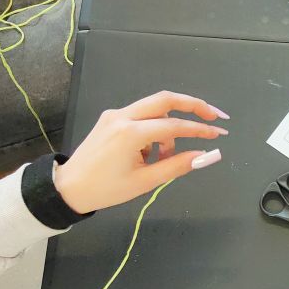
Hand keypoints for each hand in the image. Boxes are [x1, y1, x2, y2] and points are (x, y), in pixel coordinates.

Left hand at [53, 91, 229, 212]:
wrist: (68, 188)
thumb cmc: (106, 189)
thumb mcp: (145, 181)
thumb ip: (178, 165)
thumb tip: (210, 155)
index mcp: (130, 133)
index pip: (175, 126)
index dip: (201, 129)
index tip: (220, 134)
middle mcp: (123, 116)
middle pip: (166, 99)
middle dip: (193, 105)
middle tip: (215, 116)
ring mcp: (115, 114)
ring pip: (154, 108)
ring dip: (169, 126)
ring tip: (168, 156)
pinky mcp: (111, 118)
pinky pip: (141, 117)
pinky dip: (154, 130)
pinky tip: (151, 154)